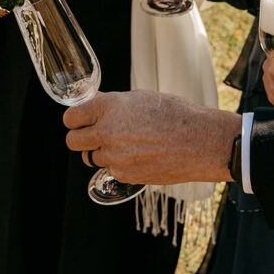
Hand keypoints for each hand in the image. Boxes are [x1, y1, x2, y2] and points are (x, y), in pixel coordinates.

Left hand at [63, 90, 239, 184]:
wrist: (203, 142)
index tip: (80, 122)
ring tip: (127, 145)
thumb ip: (113, 103)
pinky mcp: (124, 175)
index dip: (75, 120)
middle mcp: (106, 132)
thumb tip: (94, 104)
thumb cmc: (178, 115)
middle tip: (94, 136)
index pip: (71, 118)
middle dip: (81, 139)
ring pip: (92, 157)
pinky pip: (111, 170)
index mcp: (108, 107)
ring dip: (103, 152)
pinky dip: (119, 165)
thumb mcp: (142, 98)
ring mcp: (114, 156)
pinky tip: (139, 156)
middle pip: (73, 141)